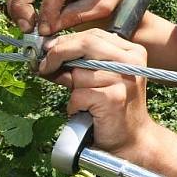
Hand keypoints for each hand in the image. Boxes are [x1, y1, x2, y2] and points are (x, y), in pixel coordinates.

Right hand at [4, 0, 129, 34]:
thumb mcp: (102, 6)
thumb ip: (76, 15)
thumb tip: (46, 28)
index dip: (48, 9)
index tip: (46, 31)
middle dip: (23, 6)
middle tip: (27, 30)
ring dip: (15, 5)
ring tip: (25, 27)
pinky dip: (14, 0)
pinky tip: (24, 18)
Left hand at [39, 29, 151, 154]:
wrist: (132, 141)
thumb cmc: (114, 110)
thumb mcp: (99, 79)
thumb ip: (81, 64)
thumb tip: (49, 53)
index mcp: (131, 52)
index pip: (93, 35)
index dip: (66, 41)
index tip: (48, 50)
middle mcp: (131, 62)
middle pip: (86, 43)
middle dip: (58, 54)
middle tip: (44, 67)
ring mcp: (124, 79)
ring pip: (78, 73)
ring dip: (72, 89)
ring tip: (84, 102)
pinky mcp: (113, 98)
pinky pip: (78, 94)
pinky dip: (75, 106)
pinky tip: (87, 113)